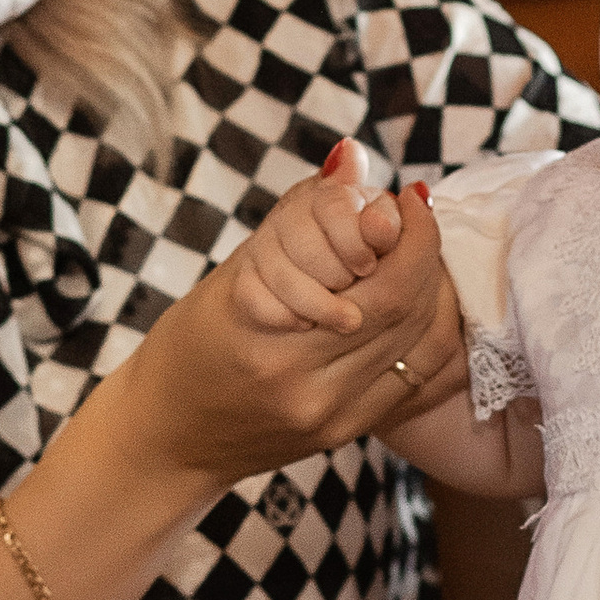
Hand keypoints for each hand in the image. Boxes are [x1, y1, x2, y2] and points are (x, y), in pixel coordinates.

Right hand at [117, 171, 465, 489]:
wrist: (168, 441)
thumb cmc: (188, 348)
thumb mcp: (231, 273)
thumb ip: (299, 217)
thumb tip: (351, 159)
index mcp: (269, 344)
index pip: (384, 283)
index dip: (410, 233)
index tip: (404, 199)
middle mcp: (309, 390)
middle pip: (407, 310)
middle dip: (421, 251)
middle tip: (411, 218)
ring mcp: (334, 419)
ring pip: (424, 342)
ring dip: (430, 286)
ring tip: (411, 253)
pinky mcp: (347, 433)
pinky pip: (421, 378)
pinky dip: (428, 328)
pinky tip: (415, 298)